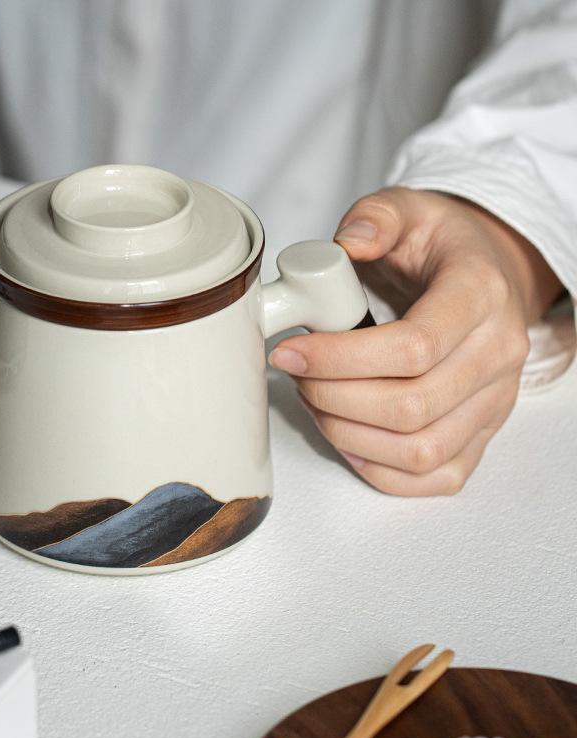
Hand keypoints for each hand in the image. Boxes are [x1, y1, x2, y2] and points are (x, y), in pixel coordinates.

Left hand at [269, 187, 563, 495]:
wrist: (485, 278)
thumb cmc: (440, 250)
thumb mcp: (408, 210)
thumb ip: (376, 217)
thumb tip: (348, 244)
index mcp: (480, 294)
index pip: (414, 347)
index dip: (340, 358)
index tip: (290, 351)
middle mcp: (497, 355)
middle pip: (411, 406)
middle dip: (333, 397)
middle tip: (296, 374)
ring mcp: (494, 402)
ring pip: (419, 450)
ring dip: (348, 434)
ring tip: (314, 400)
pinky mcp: (481, 434)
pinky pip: (435, 475)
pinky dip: (379, 467)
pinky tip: (346, 433)